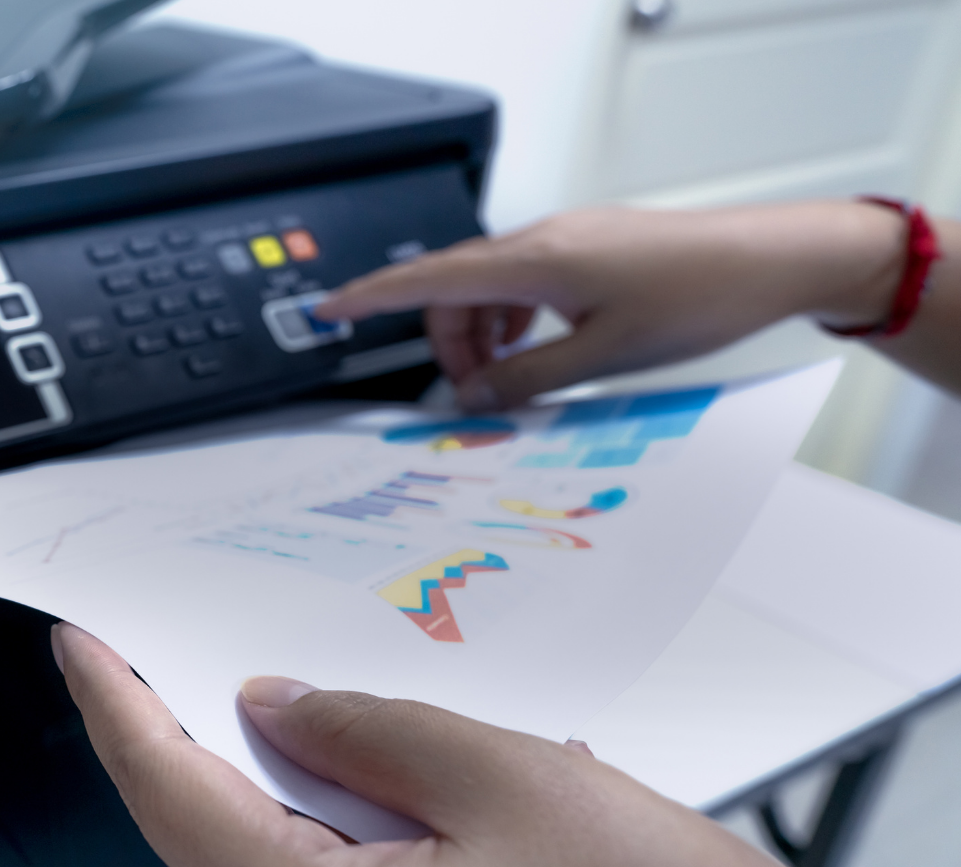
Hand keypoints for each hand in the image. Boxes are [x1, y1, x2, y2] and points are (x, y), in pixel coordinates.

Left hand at [50, 622, 960, 866]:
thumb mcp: (516, 783)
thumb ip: (367, 728)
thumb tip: (274, 705)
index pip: (165, 796)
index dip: (114, 705)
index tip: (80, 646)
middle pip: (231, 846)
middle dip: (254, 752)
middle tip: (280, 666)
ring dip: (335, 817)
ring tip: (433, 768)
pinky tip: (448, 838)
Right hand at [311, 202, 906, 409]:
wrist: (770, 259)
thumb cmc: (698, 296)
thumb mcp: (602, 356)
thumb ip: (527, 378)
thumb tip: (475, 397)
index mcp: (536, 259)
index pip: (429, 277)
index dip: (371, 296)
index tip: (328, 310)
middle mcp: (544, 239)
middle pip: (455, 288)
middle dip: (447, 342)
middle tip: (469, 394)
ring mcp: (567, 239)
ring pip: (490, 287)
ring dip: (483, 335)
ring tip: (509, 380)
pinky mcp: (588, 247)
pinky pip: (524, 282)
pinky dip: (514, 319)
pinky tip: (538, 350)